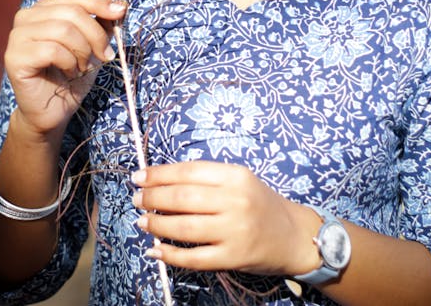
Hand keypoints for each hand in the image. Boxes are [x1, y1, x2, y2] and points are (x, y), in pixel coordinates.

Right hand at [5, 0, 125, 137]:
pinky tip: (69, 73)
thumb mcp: (93, 44)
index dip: (99, 3)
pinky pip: (52, 50)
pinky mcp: (15, 57)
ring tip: (83, 67)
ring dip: (82, 51)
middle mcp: (26, 17)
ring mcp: (17, 36)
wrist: (55, 111)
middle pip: (72, 12)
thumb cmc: (73, 74)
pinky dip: (69, 63)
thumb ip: (102, 23)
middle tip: (104, 55)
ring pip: (63, 30)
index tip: (120, 12)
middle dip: (95, 35)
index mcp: (44, 8)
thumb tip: (120, 6)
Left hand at [132, 161, 319, 275]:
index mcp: (236, 176)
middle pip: (183, 197)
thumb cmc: (260, 203)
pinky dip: (170, 255)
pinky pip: (194, 258)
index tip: (139, 177)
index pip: (189, 171)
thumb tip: (161, 183)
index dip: (159, 174)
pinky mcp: (233, 258)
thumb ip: (206, 180)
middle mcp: (235, 201)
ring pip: (184, 227)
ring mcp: (234, 231)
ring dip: (156, 224)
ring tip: (142, 221)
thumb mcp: (239, 181)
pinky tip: (155, 250)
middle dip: (153, 198)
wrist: (292, 235)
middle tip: (137, 199)